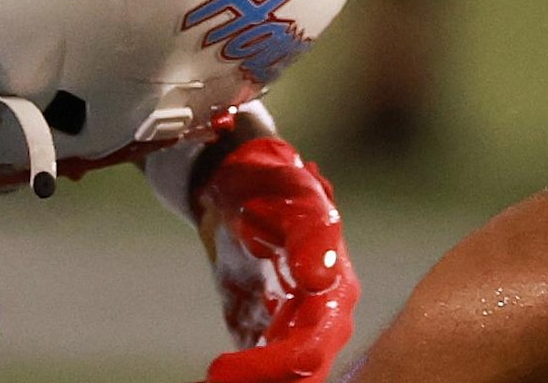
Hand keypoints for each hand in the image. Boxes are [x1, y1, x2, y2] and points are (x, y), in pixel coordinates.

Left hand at [146, 106, 356, 382]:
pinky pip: (264, 369)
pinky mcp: (271, 334)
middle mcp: (324, 318)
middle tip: (211, 380)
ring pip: (287, 377)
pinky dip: (244, 378)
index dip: (271, 365)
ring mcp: (298, 328)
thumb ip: (312, 236)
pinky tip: (216, 379)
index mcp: (336, 291)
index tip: (216, 370)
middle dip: (261, 381)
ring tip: (211, 382)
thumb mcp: (295, 195)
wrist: (240, 185)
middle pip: (301, 372)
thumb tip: (320, 279)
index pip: (311, 346)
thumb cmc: (274, 184)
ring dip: (255, 382)